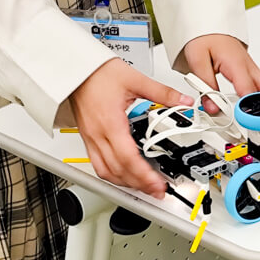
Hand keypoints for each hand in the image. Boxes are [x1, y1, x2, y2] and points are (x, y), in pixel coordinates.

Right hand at [68, 58, 191, 197]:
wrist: (76, 69)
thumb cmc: (98, 73)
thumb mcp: (136, 79)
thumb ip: (162, 93)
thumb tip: (183, 102)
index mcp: (111, 122)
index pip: (128, 157)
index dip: (143, 175)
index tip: (157, 184)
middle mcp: (98, 134)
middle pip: (117, 170)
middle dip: (138, 185)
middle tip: (157, 190)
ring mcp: (90, 137)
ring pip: (105, 171)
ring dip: (124, 183)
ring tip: (143, 186)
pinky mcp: (87, 137)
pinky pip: (97, 163)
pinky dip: (112, 174)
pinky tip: (124, 174)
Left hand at [182, 34, 259, 133]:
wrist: (210, 26)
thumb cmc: (205, 38)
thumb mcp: (198, 59)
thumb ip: (205, 86)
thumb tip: (212, 108)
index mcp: (237, 63)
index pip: (247, 90)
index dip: (249, 108)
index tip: (251, 123)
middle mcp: (250, 68)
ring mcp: (253, 70)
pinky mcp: (251, 73)